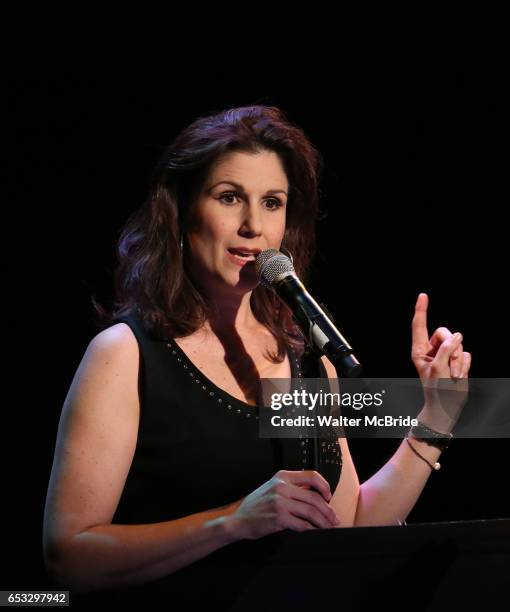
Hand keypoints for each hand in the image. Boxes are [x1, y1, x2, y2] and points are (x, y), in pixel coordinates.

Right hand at [226, 470, 340, 539]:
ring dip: (323, 521)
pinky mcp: (279, 518)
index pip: (312, 476)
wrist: (238, 518)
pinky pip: (302, 524)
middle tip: (333, 518)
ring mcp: (280, 502)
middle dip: (328, 510)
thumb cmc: (256, 505)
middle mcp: (282, 487)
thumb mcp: (273, 487)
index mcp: (283, 476)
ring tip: (328, 527)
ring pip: (311, 511)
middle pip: (314, 497)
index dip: (325, 486)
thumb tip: (316, 495)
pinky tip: (314, 531)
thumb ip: (292, 487)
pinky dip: (311, 529)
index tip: (329, 496)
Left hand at [411, 293, 471, 431]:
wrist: (447, 407)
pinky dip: (465, 365)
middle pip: (445, 333)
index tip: (423, 295)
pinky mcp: (457, 361)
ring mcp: (445, 355)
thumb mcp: (438, 369)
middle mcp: (432, 350)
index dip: (421, 310)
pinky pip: (466, 354)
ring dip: (459, 360)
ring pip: (458, 344)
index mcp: (419, 350)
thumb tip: (458, 335)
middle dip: (452, 347)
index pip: (419, 325)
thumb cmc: (436, 390)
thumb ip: (446, 349)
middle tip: (451, 366)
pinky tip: (459, 376)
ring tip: (454, 375)